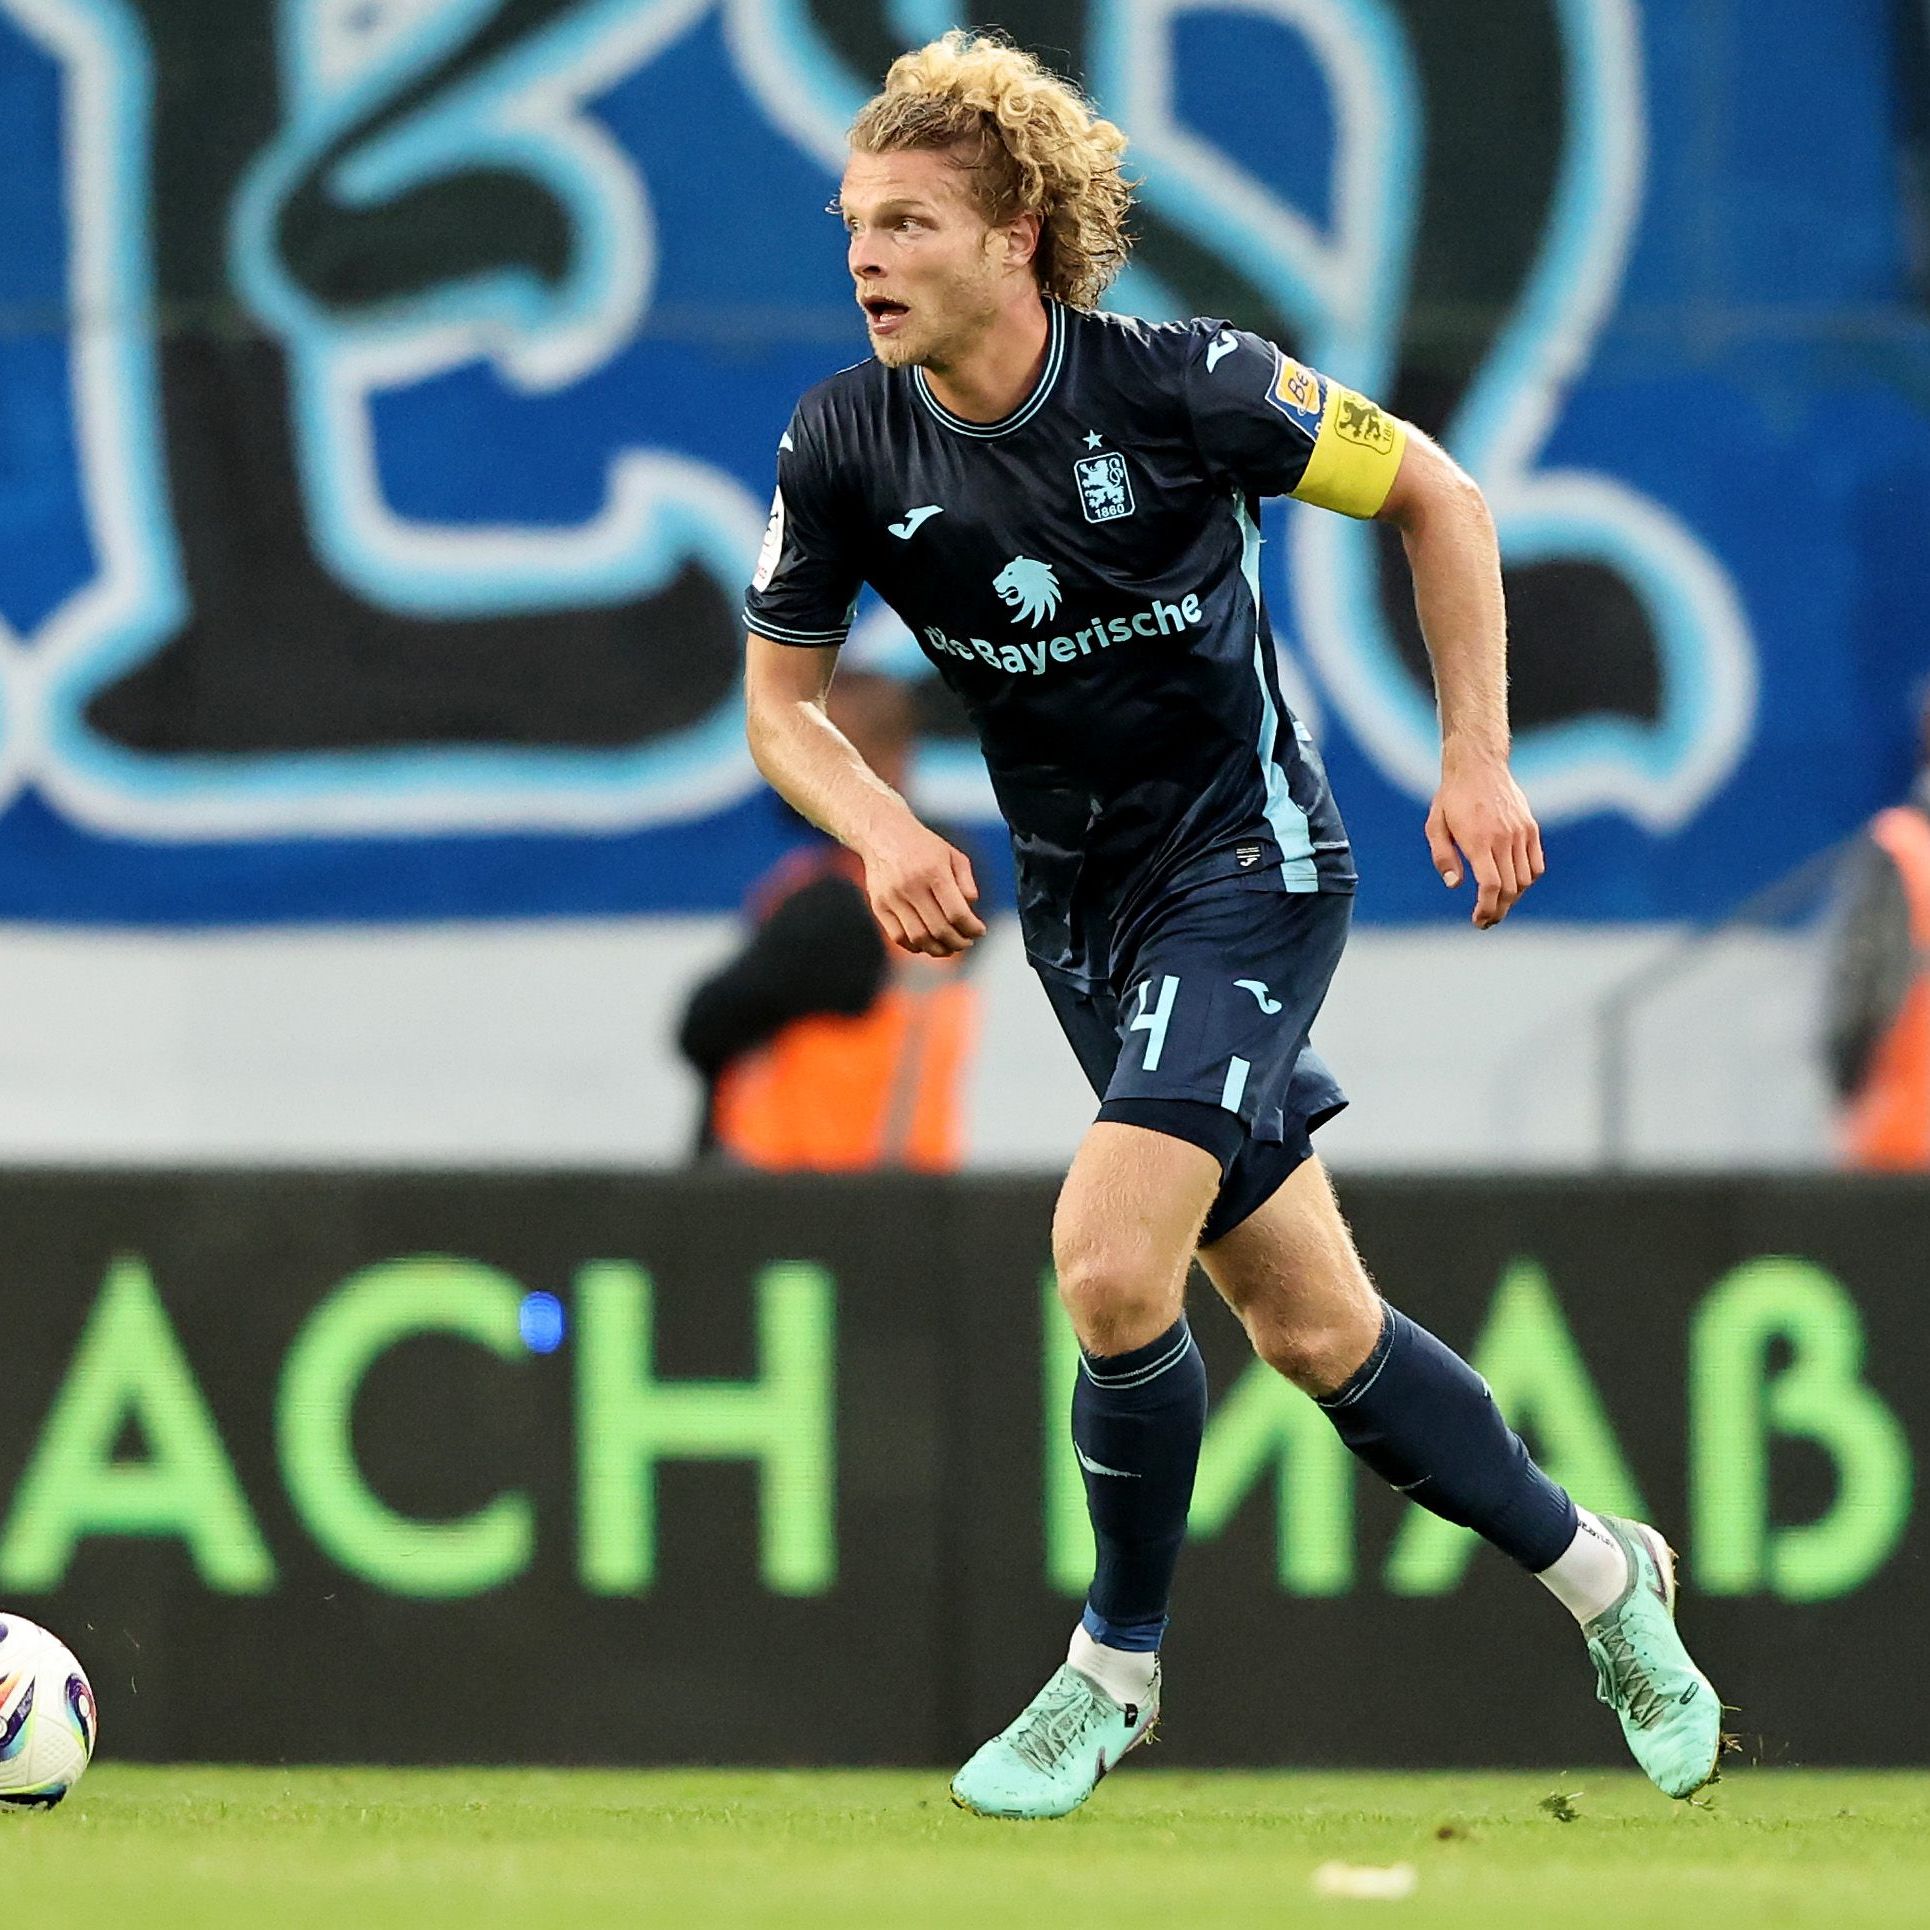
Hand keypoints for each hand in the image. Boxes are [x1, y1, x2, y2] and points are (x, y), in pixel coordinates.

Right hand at [858, 817, 985, 956]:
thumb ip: (966, 882)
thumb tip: (970, 908)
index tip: (979, 932)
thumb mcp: (952, 855)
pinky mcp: (878, 905)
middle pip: (939, 929)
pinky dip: (915, 947)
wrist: (883, 833)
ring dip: (938, 949)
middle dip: (958, 942)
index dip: (971, 928)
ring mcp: (892, 897)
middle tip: (966, 943)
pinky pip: (898, 937)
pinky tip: (927, 944)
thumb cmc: (922, 845)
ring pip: (918, 938)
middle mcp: (911, 885)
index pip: (956, 913)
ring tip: (949, 947)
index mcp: (933, 871)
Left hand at [1425, 747, 1544, 928]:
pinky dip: (1528, 881)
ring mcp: (1521, 833)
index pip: (1491, 886)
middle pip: (1511, 888)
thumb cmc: (1452, 797)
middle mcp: (1503, 838)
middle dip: (1499, 910)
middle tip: (1486, 920)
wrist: (1479, 765)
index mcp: (1478, 840)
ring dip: (1514, 899)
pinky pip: (1536, 865)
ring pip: (1526, 880)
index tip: (1479, 920)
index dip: (1487, 908)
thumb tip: (1455, 885)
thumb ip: (1443, 857)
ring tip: (1498, 905)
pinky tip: (1514, 886)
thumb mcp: (1435, 825)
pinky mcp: (1531, 828)